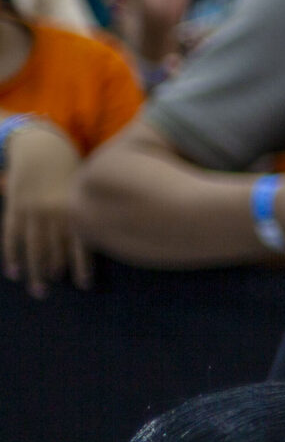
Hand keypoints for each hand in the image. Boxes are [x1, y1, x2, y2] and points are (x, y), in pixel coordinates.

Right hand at [2, 120, 90, 296]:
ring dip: (35, 270)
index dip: (81, 265)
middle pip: (54, 250)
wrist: (43, 149)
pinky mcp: (15, 208)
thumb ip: (92, 213)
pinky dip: (12, 255)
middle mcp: (54, 213)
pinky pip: (11, 236)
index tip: (84, 285)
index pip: (79, 244)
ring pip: (34, 247)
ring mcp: (32, 212)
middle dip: (54, 272)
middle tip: (53, 292)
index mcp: (75, 209)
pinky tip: (14, 273)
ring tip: (39, 290)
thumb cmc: (71, 171)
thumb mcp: (85, 191)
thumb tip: (117, 234)